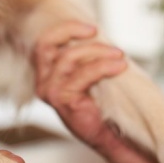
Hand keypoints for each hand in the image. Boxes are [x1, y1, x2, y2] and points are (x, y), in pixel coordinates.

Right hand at [33, 21, 130, 155]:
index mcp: (46, 74)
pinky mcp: (63, 101)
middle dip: (73, 32)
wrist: (111, 134)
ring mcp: (51, 92)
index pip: (44, 43)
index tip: (91, 28)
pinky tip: (120, 66)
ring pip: (68, 58)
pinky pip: (83, 74)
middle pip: (47, 45)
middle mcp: (43, 83)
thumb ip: (85, 55)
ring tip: (119, 54)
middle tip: (97, 31)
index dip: (65, 29)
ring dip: (97, 51)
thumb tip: (96, 30)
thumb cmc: (102, 102)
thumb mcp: (89, 74)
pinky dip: (104, 66)